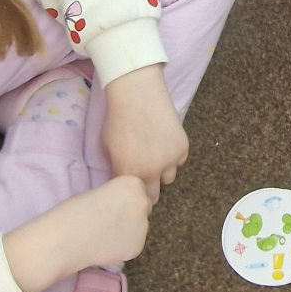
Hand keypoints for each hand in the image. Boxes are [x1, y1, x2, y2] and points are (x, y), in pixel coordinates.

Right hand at [3, 175, 151, 291]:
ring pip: (140, 227)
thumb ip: (120, 196)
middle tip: (107, 220)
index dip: (123, 198)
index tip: (108, 204)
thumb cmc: (75, 210)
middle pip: (143, 207)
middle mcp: (143, 202)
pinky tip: (105, 244)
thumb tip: (130, 207)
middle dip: (130, 213)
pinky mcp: (138, 246)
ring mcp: (143, 226)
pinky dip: (123, 245)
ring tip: (104, 233)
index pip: (138, 190)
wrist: (64, 238)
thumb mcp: (101, 190)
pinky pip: (134, 244)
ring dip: (128, 229)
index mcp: (133, 183)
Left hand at [102, 63, 187, 198]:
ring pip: (168, 178)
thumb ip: (117, 169)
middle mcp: (151, 172)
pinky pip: (179, 161)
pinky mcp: (182, 148)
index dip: (131, 192)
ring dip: (161, 172)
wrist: (137, 94)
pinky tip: (164, 143)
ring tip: (155, 156)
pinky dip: (173, 157)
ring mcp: (170, 160)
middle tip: (143, 175)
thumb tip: (121, 181)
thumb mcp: (108, 148)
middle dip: (148, 188)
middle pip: (154, 196)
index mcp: (129, 173)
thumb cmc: (117, 119)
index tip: (130, 186)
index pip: (133, 196)